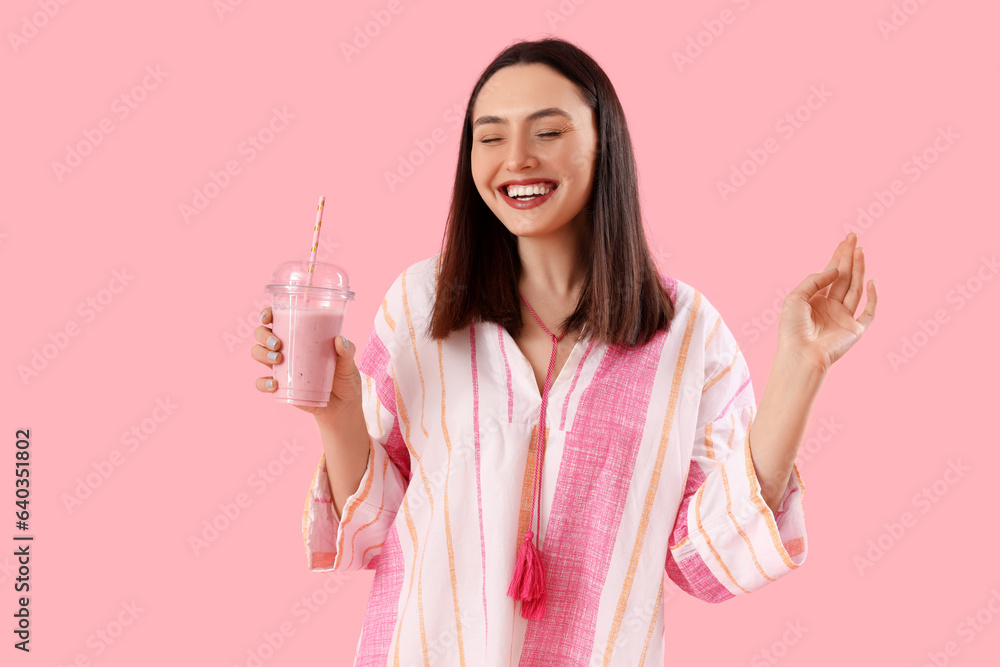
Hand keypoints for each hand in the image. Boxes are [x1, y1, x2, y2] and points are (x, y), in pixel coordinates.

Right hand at [251, 307, 363, 423]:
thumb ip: (347, 351)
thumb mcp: (349, 363)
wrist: (344, 406)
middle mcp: (287, 349)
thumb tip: (340, 340)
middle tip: (278, 344)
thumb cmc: (345, 378)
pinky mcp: (281, 387)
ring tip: (278, 359)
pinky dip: (263, 383)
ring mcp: (282, 368)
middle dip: (264, 336)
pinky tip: (274, 384)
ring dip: (262, 354)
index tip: (268, 317)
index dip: (268, 314)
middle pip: (262, 334)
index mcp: (301, 336)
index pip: (279, 319)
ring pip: (258, 354)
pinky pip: (262, 383)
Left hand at [778, 232, 877, 374]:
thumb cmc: (792, 329)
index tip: (846, 241)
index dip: (838, 257)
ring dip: (859, 270)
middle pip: (844, 277)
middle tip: (854, 239)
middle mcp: (831, 307)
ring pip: (855, 288)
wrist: (800, 355)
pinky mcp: (855, 330)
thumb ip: (815, 281)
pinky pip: (869, 312)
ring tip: (860, 251)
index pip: (830, 274)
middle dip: (849, 258)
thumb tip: (835, 270)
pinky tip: (871, 281)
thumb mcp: (795, 298)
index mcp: (816, 300)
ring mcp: (844, 318)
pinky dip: (873, 298)